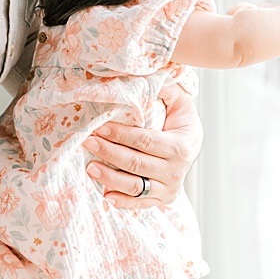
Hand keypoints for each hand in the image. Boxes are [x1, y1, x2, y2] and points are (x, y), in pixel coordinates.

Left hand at [86, 82, 202, 209]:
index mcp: (182, 146)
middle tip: (88, 142)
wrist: (191, 148)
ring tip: (90, 167)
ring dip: (109, 177)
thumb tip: (149, 75)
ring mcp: (169, 187)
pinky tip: (105, 193)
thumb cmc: (181, 123)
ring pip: (135, 186)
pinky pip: (139, 203)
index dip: (121, 135)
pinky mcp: (162, 198)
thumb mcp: (181, 103)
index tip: (99, 127)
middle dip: (109, 153)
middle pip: (136, 163)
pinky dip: (122, 201)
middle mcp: (177, 169)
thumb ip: (167, 90)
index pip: (146, 141)